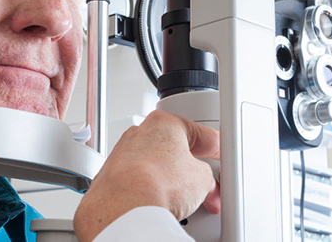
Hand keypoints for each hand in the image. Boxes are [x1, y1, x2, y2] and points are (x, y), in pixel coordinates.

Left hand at [74, 110, 220, 241]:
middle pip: (174, 151)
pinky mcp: (111, 179)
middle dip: (191, 170)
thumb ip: (206, 174)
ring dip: (171, 183)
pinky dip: (151, 192)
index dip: (214, 146)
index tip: (220, 153)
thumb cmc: (157, 184)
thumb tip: (202, 184)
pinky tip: (160, 205)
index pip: (198, 133)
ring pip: (156, 167)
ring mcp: (122, 155)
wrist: (124, 209)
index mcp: (163, 122)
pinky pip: (138, 182)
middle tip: (204, 187)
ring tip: (183, 202)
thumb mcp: (201, 178)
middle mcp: (139, 134)